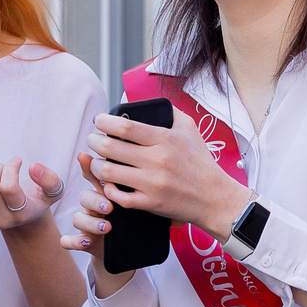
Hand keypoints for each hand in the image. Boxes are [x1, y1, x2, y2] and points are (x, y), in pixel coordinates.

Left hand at [0, 158, 61, 233]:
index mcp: (22, 214)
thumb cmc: (37, 199)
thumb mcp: (53, 191)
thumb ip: (50, 179)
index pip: (8, 188)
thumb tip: (34, 167)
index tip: (18, 161)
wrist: (24, 218)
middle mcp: (2, 221)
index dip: (11, 168)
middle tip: (4, 168)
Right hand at [61, 150, 124, 280]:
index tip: (107, 181)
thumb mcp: (136, 201)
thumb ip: (136, 185)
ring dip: (90, 223)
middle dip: (96, 201)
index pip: (94, 178)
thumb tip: (142, 160)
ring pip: (78, 218)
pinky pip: (69, 240)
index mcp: (105, 192)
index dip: (94, 176)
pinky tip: (85, 242)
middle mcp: (93, 206)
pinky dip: (73, 241)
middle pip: (85, 197)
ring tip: (106, 227)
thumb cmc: (133, 218)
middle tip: (110, 207)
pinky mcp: (84, 241)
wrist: (128, 246)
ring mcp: (87, 223)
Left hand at [82, 111, 248, 236]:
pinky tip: (108, 184)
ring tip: (96, 162)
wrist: (214, 197)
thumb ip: (170, 112)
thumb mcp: (190, 129)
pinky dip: (108, 189)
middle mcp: (156, 160)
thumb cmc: (201, 162)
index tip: (98, 121)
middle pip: (110, 147)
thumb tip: (150, 103)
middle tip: (92, 140)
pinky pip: (118, 197)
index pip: (124, 126)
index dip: (104, 121)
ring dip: (95, 166)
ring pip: (108, 172)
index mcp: (164, 138)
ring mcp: (152, 183)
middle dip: (93, 141)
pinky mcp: (151, 203)